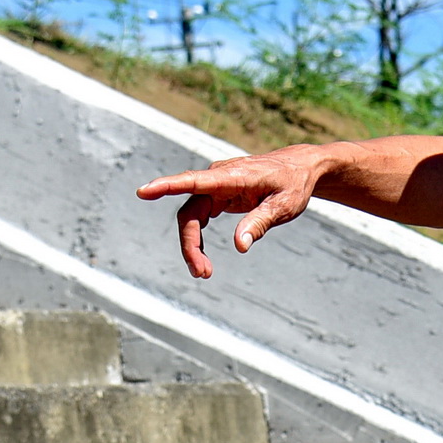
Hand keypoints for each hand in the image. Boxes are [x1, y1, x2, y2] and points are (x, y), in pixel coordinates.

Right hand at [135, 148, 331, 278]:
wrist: (299, 169)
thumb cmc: (293, 184)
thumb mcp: (284, 206)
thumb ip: (260, 222)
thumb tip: (240, 246)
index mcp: (233, 176)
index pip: (194, 181)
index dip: (168, 186)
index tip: (144, 191)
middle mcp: (218, 179)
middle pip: (189, 212)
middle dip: (190, 244)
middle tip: (202, 274)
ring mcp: (216, 187)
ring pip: (191, 217)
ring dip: (192, 246)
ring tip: (204, 272)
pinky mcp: (218, 195)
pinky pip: (199, 218)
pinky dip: (198, 239)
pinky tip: (204, 259)